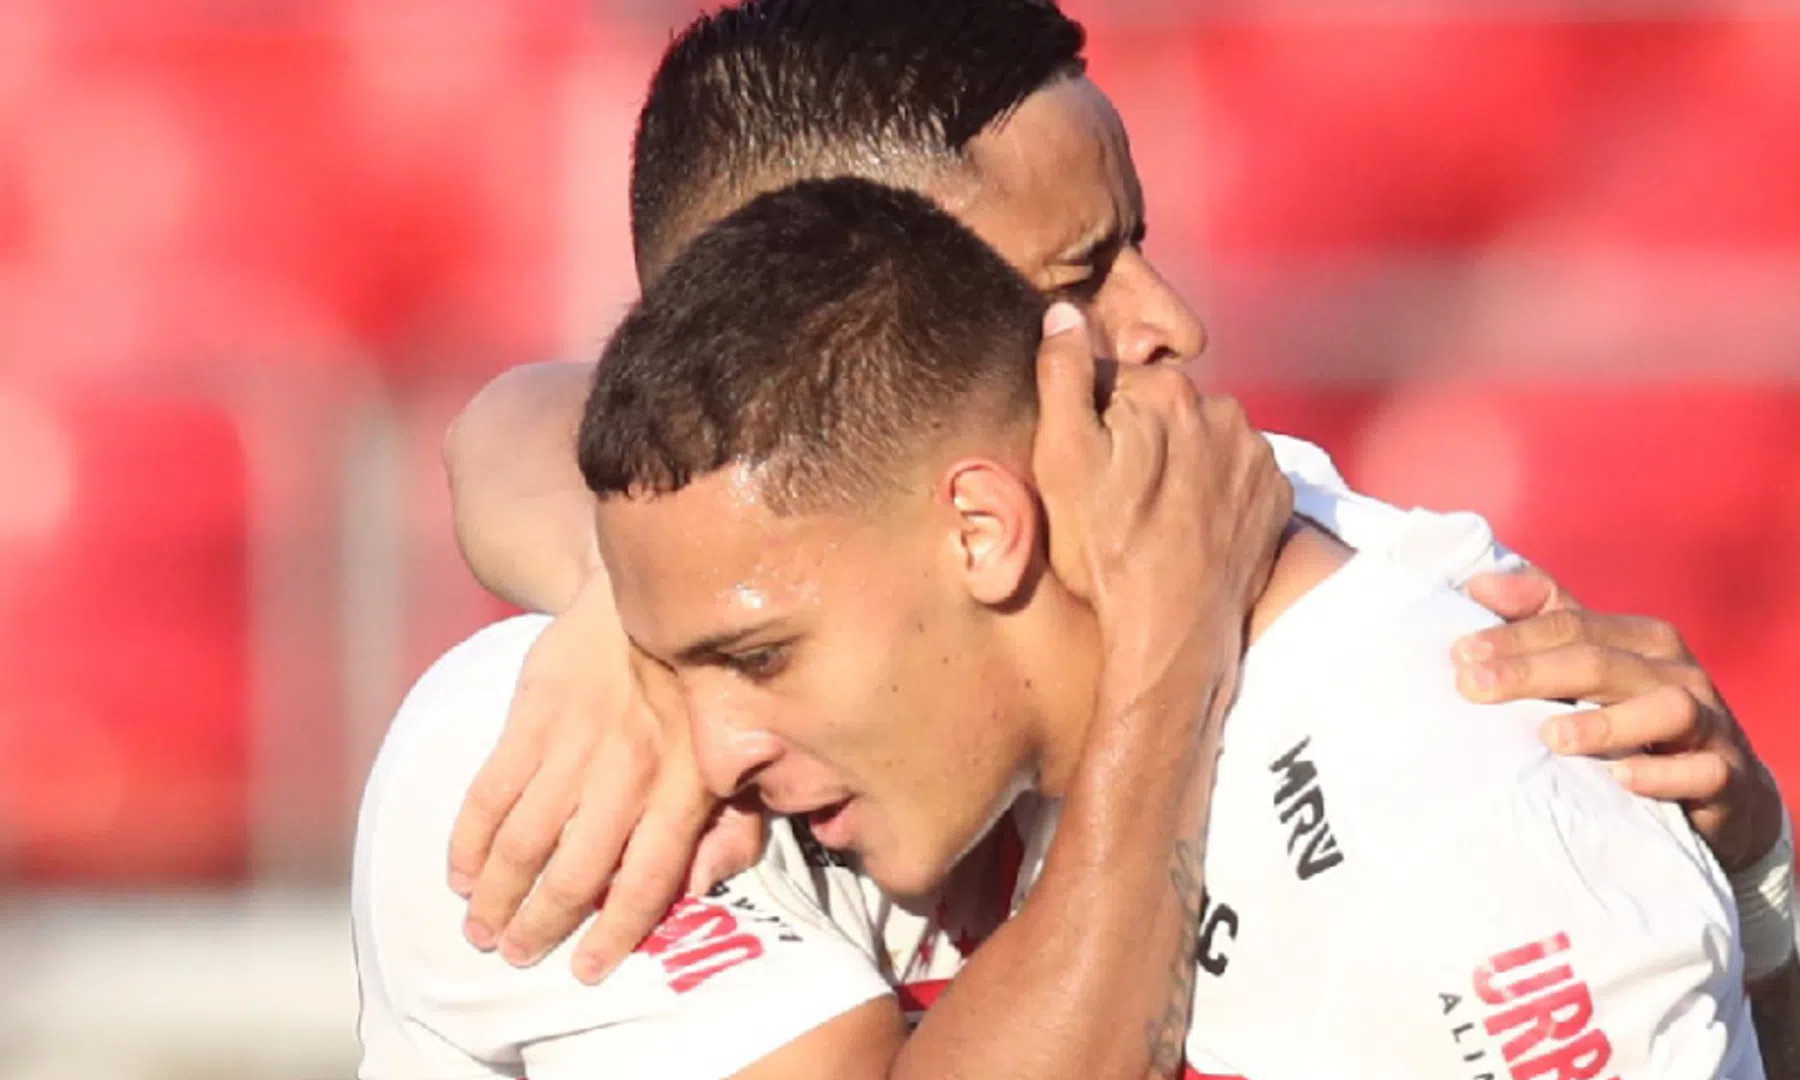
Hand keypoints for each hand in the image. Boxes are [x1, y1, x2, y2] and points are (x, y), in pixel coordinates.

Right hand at [447, 574, 761, 981]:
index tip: (588, 971)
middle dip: (540, 926)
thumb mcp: (732, 756)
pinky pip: (488, 793)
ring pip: (523, 841)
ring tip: (481, 929)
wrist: (633, 599)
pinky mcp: (530, 715)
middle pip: (575, 871)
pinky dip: (467, 843)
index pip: (649, 879)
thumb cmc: (691, 693)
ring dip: (495, 896)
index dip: (616, 934)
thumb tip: (700, 888)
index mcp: (686, 785)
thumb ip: (731, 827)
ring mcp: (576, 741)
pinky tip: (462, 874)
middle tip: (517, 955)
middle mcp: (631, 768)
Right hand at [1030, 302, 1291, 681]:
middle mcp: (1224, 412)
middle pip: (1166, 408)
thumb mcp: (1060, 462)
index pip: (1118, 381)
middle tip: (1120, 498)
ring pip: (1204, 439)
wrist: (1172, 633)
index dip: (1093, 422)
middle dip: (1143, 437)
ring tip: (1157, 515)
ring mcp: (1258, 456)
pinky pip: (1237, 474)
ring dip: (1182, 463)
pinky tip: (1190, 525)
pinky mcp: (1277, 495)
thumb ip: (1062, 376)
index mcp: (1168, 393)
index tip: (1089, 468)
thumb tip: (1064, 312)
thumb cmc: (1106, 551)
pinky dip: (1215, 491)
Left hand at [1453, 565, 1784, 872]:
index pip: (1571, 625)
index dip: (1514, 637)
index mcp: (1642, 639)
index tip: (1459, 653)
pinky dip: (1663, 774)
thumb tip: (1477, 584)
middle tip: (1474, 688)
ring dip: (1605, 723)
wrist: (1722, 787)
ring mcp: (1710, 724)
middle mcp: (1678, 672)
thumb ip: (1543, 620)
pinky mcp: (1728, 776)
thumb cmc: (1636, 716)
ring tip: (1550, 736)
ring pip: (1666, 708)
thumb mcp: (1594, 664)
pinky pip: (1704, 771)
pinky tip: (1621, 778)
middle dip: (1533, 672)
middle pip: (1603, 662)